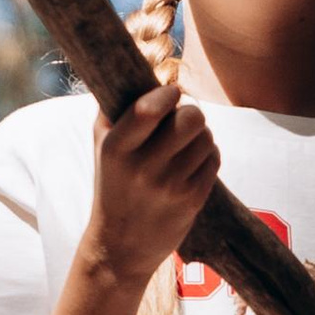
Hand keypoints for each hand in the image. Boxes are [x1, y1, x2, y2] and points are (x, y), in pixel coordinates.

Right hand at [88, 85, 219, 285]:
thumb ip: (113, 108)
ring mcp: (170, 187)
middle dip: (191, 113)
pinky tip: (192, 161)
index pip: (149, 109)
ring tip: (186, 143)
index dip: (169, 94)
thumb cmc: (112, 185)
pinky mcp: (192, 201)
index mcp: (116, 150)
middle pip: (190, 119)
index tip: (171, 95)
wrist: (121, 246)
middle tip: (182, 119)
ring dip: (201, 134)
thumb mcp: (101, 147)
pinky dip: (207, 154)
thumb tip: (135, 69)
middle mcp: (143, 169)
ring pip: (206, 138)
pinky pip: (213, 159)